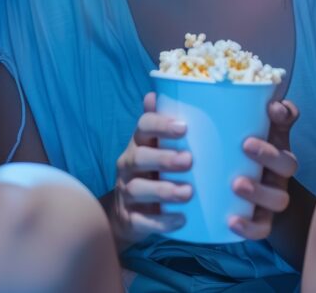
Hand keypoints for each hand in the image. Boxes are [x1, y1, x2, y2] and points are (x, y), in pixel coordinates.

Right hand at [111, 92, 193, 246]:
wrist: (127, 215)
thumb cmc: (151, 173)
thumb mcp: (155, 148)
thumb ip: (161, 126)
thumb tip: (155, 93)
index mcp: (138, 144)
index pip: (142, 128)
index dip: (160, 125)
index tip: (184, 127)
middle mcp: (128, 166)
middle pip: (139, 158)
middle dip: (164, 158)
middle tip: (189, 160)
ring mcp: (126, 192)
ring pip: (139, 189)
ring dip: (164, 190)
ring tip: (188, 193)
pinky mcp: (130, 218)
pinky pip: (143, 221)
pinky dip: (161, 222)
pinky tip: (181, 220)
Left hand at [228, 99, 299, 239]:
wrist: (246, 197)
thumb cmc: (239, 157)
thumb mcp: (243, 135)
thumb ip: (249, 116)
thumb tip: (268, 101)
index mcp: (275, 144)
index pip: (287, 123)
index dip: (284, 116)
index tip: (271, 110)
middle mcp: (280, 172)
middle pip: (287, 165)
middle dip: (269, 155)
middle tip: (246, 145)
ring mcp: (273, 196)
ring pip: (278, 198)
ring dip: (259, 191)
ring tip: (236, 184)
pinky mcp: (262, 220)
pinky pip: (262, 228)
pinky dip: (249, 226)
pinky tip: (231, 220)